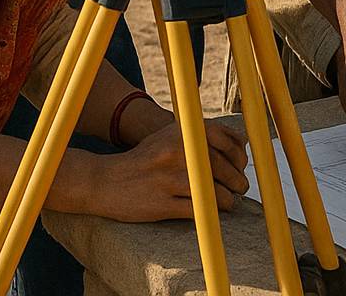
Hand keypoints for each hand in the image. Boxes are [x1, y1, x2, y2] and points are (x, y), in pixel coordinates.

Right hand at [88, 120, 248, 221]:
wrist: (104, 181)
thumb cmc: (144, 160)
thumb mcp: (168, 136)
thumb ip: (198, 136)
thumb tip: (239, 142)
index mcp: (180, 133)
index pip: (225, 139)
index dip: (239, 154)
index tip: (241, 164)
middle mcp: (176, 151)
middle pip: (223, 166)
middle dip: (238, 179)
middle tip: (241, 186)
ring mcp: (169, 178)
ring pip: (214, 190)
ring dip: (229, 198)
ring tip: (231, 201)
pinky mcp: (162, 203)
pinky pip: (199, 209)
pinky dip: (213, 212)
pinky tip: (215, 212)